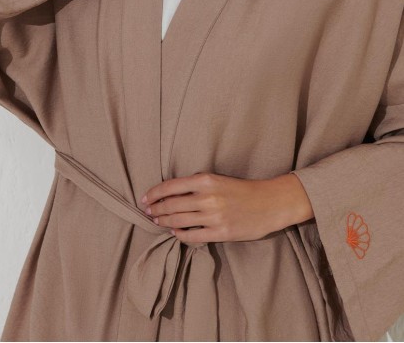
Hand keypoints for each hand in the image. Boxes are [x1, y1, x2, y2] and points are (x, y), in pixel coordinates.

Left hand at [140, 171, 312, 244]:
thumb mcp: (218, 179)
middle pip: (171, 205)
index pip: (170, 186)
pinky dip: (180, 234)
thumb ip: (197, 185)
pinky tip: (174, 232)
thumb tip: (172, 193)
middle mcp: (207, 197)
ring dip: (164, 222)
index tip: (145, 199)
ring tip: (157, 221)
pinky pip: (193, 236)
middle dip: (155, 209)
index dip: (154, 194)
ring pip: (179, 220)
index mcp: (205, 180)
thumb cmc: (243, 189)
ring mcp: (213, 216)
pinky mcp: (221, 233)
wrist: (270, 203)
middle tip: (147, 212)